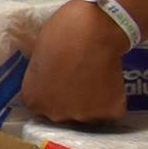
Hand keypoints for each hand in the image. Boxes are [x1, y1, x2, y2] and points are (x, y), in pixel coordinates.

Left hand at [21, 0, 129, 124]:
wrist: (90, 32)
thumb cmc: (60, 35)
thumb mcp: (37, 60)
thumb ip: (42, 79)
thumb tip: (49, 81)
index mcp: (33, 101)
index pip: (45, 106)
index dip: (57, 94)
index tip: (65, 83)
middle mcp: (54, 114)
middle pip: (66, 114)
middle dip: (73, 101)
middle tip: (83, 81)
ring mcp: (81, 116)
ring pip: (90, 115)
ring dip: (94, 103)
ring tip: (99, 80)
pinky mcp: (107, 113)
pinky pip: (112, 111)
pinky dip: (114, 99)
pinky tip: (111, 81)